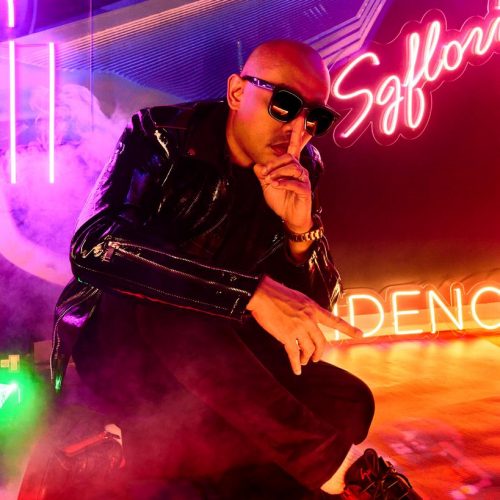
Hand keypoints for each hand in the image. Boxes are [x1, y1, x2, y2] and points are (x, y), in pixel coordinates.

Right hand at [246, 276, 362, 374]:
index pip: (334, 320)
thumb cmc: (276, 294)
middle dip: (318, 353)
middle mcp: (309, 319)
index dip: (348, 329)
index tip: (361, 334)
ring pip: (308, 349)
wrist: (261, 295)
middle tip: (315, 358)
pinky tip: (297, 370)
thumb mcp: (298, 298)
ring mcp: (299, 328)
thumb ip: (306, 310)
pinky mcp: (286, 335)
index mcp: (313, 308)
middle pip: (321, 342)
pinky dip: (296, 364)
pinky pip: (294, 354)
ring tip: (303, 361)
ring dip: (306, 358)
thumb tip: (309, 320)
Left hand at [253, 121, 312, 232]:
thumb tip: (258, 165)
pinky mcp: (305, 189)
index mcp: (291, 166)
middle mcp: (299, 169)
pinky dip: (283, 183)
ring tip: (269, 182)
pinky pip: (294, 182)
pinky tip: (275, 185)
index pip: (294, 146)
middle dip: (274, 163)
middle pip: (288, 157)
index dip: (298, 132)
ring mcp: (304, 179)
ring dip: (277, 173)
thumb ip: (263, 175)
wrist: (289, 217)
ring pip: (292, 168)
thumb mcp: (268, 186)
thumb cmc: (281, 200)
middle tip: (265, 173)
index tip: (301, 117)